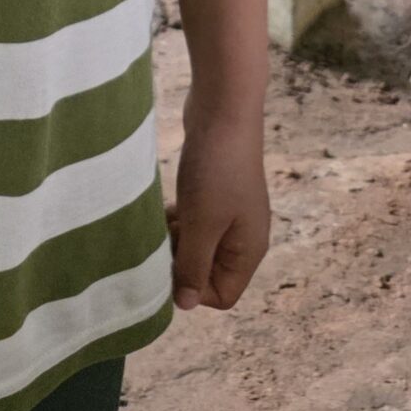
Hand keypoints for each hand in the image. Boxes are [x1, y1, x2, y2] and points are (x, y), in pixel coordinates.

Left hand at [167, 112, 269, 312]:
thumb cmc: (216, 168)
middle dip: (182, 262)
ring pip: (199, 245)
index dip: (193, 289)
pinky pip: (196, 221)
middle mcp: (244, 235)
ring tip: (161, 220)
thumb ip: (193, 266)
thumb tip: (186, 304)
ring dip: (177, 240)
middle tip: (162, 240)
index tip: (169, 265)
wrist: (224, 106)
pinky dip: (180, 219)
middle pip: (209, 272)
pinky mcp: (216, 191)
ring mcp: (231, 212)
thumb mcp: (202, 224)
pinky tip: (167, 205)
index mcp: (249, 249)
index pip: (222, 295)